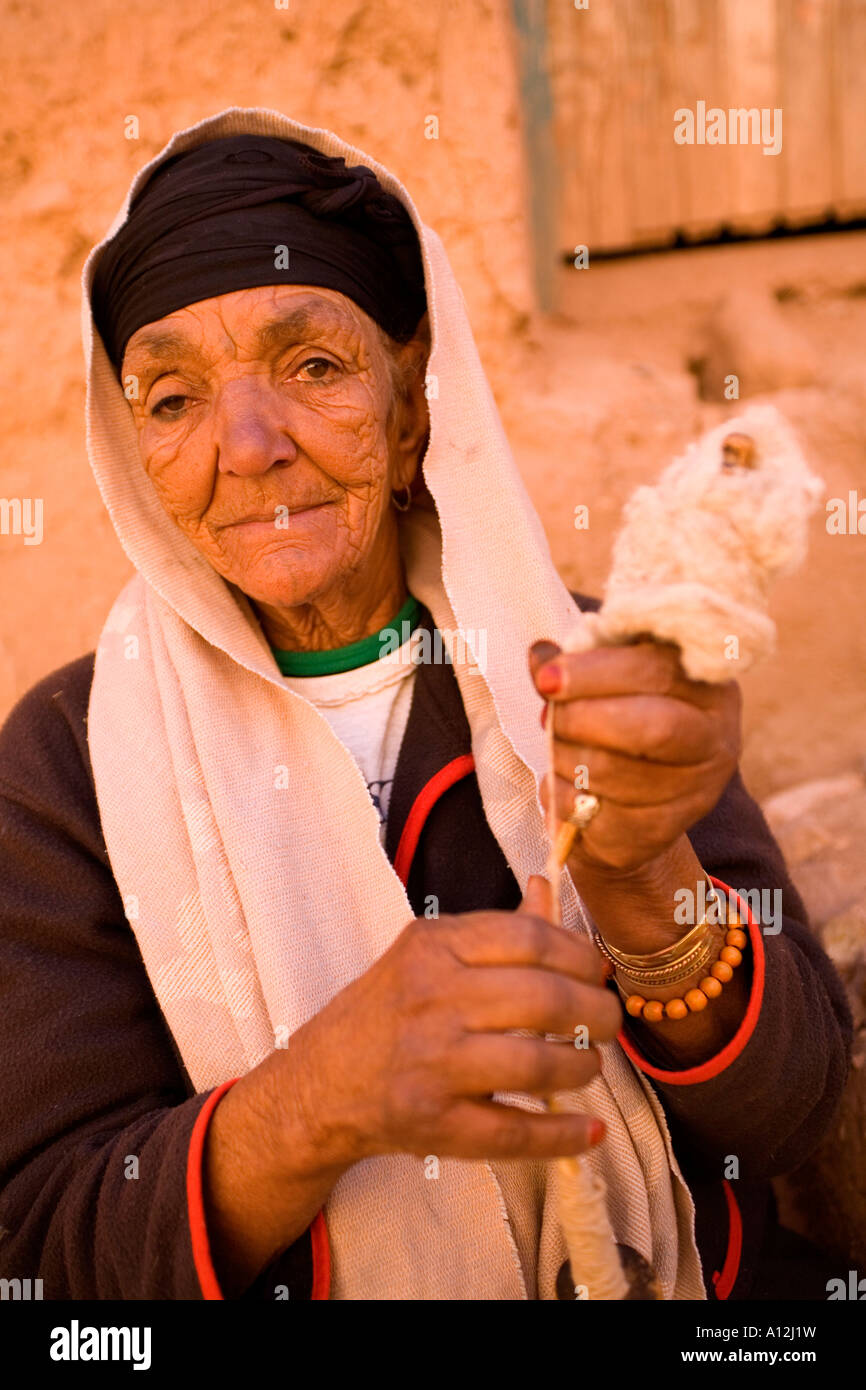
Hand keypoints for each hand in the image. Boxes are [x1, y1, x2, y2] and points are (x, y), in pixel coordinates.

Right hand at [287, 876, 619, 1167]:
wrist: (319, 1084)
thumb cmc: (385, 1012)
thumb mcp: (428, 954)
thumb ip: (495, 929)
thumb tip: (548, 890)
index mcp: (433, 947)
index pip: (530, 938)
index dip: (581, 955)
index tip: (597, 972)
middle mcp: (432, 1000)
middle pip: (544, 1000)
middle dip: (597, 1012)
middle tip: (608, 1022)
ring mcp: (432, 1065)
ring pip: (537, 1065)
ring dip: (585, 1068)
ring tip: (591, 1065)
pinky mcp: (434, 1124)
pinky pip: (514, 1132)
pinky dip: (562, 1135)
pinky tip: (588, 1131)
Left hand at [530, 638, 740, 875]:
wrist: (628, 802)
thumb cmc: (620, 721)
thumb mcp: (605, 681)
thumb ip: (578, 664)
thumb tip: (543, 657)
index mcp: (710, 685)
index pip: (656, 670)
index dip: (594, 672)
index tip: (546, 677)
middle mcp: (716, 740)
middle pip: (652, 727)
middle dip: (582, 717)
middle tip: (547, 717)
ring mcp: (695, 793)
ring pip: (614, 771)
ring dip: (565, 756)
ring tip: (558, 749)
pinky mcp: (661, 832)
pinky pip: (596, 815)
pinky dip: (564, 797)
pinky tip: (567, 785)